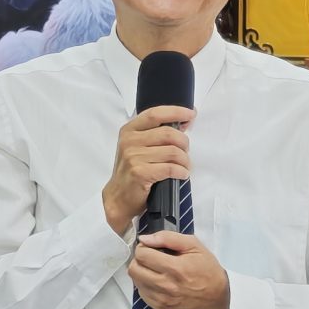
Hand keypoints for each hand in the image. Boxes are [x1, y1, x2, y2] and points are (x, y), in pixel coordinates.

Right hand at [101, 106, 192, 235]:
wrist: (118, 197)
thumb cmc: (132, 171)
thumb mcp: (138, 147)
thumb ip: (156, 134)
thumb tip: (183, 121)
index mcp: (129, 130)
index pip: (155, 114)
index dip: (175, 111)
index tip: (190, 114)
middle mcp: (129, 141)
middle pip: (168, 133)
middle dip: (184, 142)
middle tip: (186, 152)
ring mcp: (133, 157)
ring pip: (173, 152)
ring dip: (185, 160)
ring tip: (184, 166)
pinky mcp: (140, 173)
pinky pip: (170, 168)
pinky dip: (181, 171)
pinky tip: (182, 174)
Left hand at [129, 228, 230, 308]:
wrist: (217, 296)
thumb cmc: (207, 269)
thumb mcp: (193, 245)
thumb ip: (167, 238)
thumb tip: (145, 238)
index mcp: (175, 268)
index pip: (141, 255)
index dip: (143, 247)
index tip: (151, 248)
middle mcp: (167, 286)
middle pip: (134, 269)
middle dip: (139, 259)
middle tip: (150, 257)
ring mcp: (163, 299)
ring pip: (136, 282)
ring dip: (141, 272)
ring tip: (154, 269)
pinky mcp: (162, 308)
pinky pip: (142, 294)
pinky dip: (145, 285)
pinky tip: (157, 281)